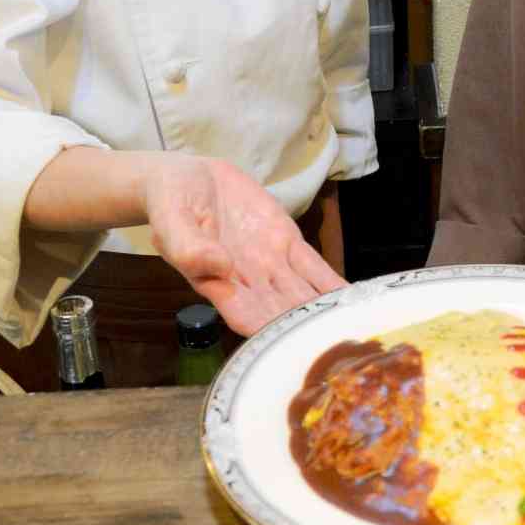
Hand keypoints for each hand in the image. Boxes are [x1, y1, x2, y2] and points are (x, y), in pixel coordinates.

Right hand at [142, 155, 345, 334]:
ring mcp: (270, 263)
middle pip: (282, 312)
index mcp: (216, 283)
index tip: (293, 347)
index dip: (269, 332)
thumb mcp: (170, 219)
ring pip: (303, 294)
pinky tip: (355, 299)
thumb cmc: (170, 203)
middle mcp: (247, 282)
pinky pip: (314, 267)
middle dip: (306, 330)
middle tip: (336, 347)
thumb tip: (217, 265)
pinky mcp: (285, 241)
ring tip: (355, 329)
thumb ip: (189, 246)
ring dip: (326, 312)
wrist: (189, 177)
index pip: (246, 317)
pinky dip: (332, 283)